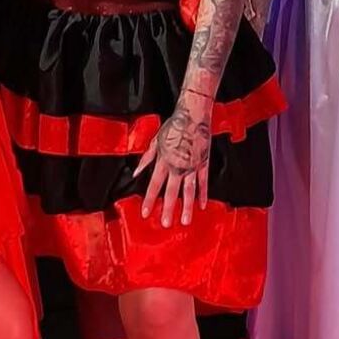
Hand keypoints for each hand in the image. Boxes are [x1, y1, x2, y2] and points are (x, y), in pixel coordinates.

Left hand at [134, 93, 211, 228]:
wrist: (193, 115)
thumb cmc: (174, 126)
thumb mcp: (156, 140)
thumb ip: (146, 158)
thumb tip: (135, 173)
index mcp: (164, 160)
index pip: (154, 184)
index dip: (150, 199)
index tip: (146, 213)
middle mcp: (178, 166)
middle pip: (171, 191)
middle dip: (168, 208)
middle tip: (165, 224)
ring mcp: (192, 166)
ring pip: (189, 190)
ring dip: (186, 206)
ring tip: (185, 221)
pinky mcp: (204, 162)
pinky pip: (203, 181)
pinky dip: (203, 194)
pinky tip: (202, 205)